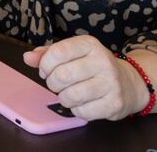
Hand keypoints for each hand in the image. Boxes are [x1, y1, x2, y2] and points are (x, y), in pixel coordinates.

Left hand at [23, 37, 149, 120]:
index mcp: (90, 44)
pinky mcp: (114, 103)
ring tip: (68, 93)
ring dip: (63, 98)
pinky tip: (82, 103)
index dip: (44, 64)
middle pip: (62, 75)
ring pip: (71, 95)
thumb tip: (27, 57)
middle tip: (56, 84)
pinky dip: (76, 109)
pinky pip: (82, 111)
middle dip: (52, 83)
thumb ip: (48, 54)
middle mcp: (103, 61)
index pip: (58, 52)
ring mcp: (111, 83)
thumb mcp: (73, 53)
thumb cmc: (93, 66)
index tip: (45, 70)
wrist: (129, 83)